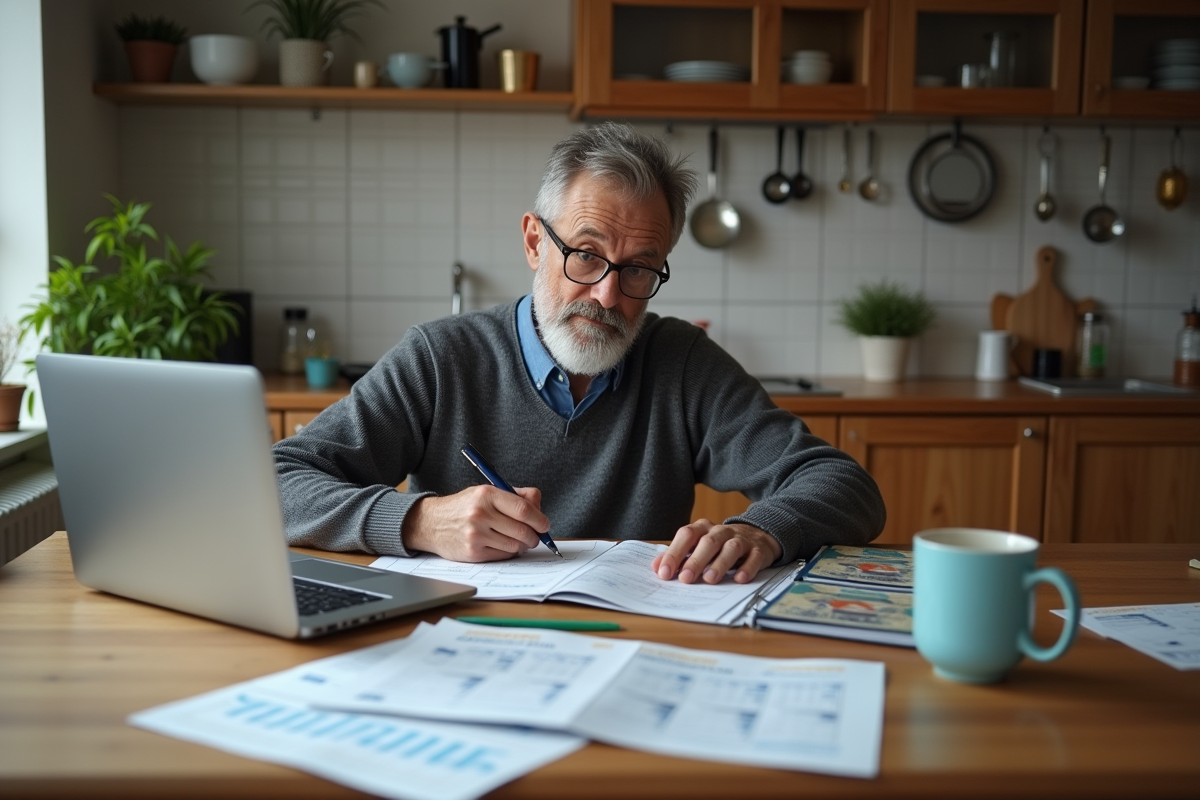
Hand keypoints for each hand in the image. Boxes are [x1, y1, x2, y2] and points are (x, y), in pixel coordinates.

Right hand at [401, 485, 547, 561]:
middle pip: (522, 530)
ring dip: (522, 545)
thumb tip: (539, 508)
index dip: (539, 519)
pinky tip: (503, 544)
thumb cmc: (465, 507)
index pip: (523, 509)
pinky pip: (503, 555)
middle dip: (535, 536)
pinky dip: (509, 551)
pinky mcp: (473, 552)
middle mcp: (480, 514)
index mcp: (486, 494)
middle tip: (535, 536)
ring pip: (515, 545)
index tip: (545, 525)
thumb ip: (515, 496)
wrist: (432, 523)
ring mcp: (475, 535)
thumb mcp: (486, 492)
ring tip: (517, 539)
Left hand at [651, 520, 781, 584]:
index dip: (674, 553)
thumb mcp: (699, 546)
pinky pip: (754, 557)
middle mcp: (722, 531)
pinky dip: (747, 568)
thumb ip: (678, 555)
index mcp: (703, 529)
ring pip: (731, 548)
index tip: (664, 572)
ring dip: (720, 563)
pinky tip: (739, 579)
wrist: (758, 535)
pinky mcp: (759, 550)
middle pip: (708, 542)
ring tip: (710, 580)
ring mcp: (742, 539)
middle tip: (685, 579)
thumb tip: (656, 567)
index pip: (687, 535)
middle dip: (695, 560)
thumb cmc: (720, 545)